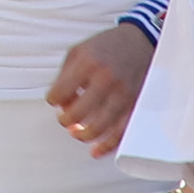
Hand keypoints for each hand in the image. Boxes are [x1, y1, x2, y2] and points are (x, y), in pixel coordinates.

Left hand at [46, 19, 155, 152]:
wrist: (140, 42)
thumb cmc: (105, 47)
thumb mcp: (78, 51)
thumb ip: (64, 76)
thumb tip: (60, 104)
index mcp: (87, 63)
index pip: (60, 92)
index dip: (53, 100)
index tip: (55, 100)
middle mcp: (106, 79)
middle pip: (78, 113)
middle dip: (66, 120)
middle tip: (65, 119)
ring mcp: (123, 94)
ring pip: (99, 127)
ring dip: (84, 135)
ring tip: (78, 133)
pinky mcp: (136, 105)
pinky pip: (121, 132)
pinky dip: (108, 145)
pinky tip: (97, 151)